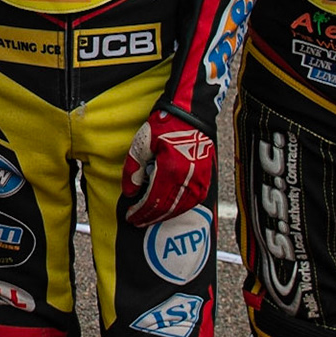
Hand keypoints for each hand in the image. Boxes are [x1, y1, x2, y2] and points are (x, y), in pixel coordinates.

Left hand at [119, 106, 215, 226]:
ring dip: (164, 215)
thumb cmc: (166, 126)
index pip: (153, 201)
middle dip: (150, 216)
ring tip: (151, 218)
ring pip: (180, 208)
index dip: (141, 211)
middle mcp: (187, 179)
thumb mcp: (142, 143)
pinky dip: (179, 209)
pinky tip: (169, 210)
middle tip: (138, 221)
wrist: (191, 115)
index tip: (131, 217)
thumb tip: (130, 192)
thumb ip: (134, 168)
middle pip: (166, 208)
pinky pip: (192, 202)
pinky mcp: (206, 179)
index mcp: (170, 171)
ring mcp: (199, 181)